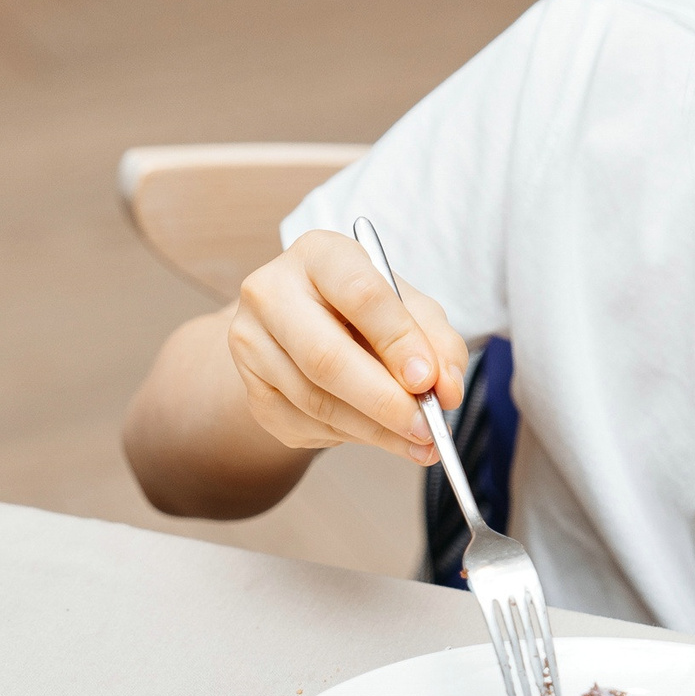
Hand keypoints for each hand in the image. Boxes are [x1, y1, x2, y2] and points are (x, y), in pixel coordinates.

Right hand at [226, 229, 468, 464]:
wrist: (307, 326)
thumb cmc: (368, 311)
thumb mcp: (411, 309)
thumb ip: (438, 344)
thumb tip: (445, 391)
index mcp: (320, 255)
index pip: (360, 294)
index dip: (398, 341)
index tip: (428, 381)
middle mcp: (272, 291)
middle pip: (325, 356)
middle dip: (383, 401)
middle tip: (425, 429)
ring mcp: (251, 341)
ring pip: (315, 400)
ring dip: (373, 430)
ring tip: (417, 441)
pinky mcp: (249, 386)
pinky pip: (301, 424)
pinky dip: (348, 436)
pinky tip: (376, 432)